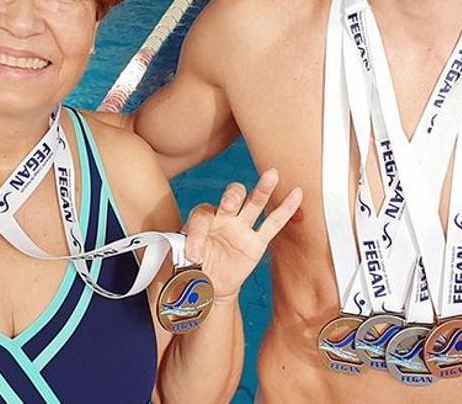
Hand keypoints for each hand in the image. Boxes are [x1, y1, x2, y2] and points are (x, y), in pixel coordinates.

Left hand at [183, 169, 302, 301]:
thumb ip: (175, 260)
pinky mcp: (256, 242)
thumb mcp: (177, 264)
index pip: (201, 216)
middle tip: (228, 206)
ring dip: (262, 189)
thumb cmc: (190, 270)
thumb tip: (165, 269)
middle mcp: (223, 218)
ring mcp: (241, 228)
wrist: (207, 286)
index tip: (193, 256)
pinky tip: (296, 193)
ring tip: (271, 175)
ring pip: (253, 204)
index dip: (196, 233)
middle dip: (229, 198)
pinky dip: (285, 209)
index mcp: (201, 220)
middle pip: (229, 198)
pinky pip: (273, 224)